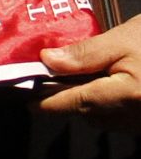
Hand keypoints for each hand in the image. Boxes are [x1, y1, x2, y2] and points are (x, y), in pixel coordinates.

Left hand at [38, 15, 140, 132]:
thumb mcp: (123, 38)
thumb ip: (85, 53)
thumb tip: (47, 61)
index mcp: (126, 94)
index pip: (76, 103)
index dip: (49, 104)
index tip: (28, 103)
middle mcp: (136, 116)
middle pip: (88, 113)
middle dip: (66, 99)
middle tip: (46, 82)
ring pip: (104, 119)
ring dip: (87, 103)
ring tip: (76, 79)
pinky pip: (121, 120)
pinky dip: (107, 106)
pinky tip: (106, 86)